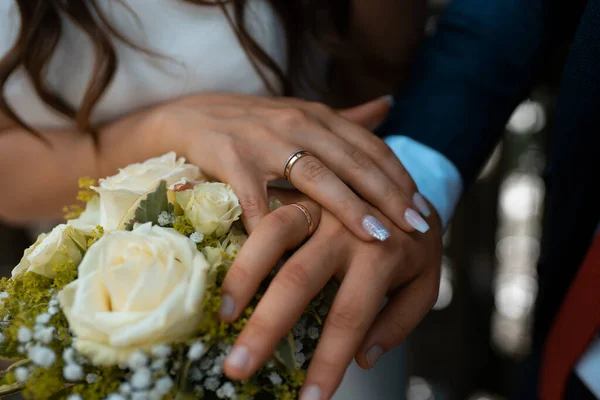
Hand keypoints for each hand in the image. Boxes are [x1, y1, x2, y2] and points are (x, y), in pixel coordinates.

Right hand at [148, 93, 428, 240]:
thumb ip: (345, 118)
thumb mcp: (301, 115)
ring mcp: (264, 141)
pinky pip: (257, 196)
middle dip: (389, 195)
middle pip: (353, 161)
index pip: (370, 147)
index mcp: (318, 117)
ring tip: (379, 236)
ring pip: (316, 175)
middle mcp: (297, 124)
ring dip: (350, 206)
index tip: (423, 210)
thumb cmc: (252, 125)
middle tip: (417, 227)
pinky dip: (275, 224)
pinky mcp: (230, 159)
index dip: (400, 178)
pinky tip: (297, 252)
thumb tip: (390, 106)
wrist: (189, 116)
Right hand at [220, 189, 441, 398]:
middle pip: (300, 279)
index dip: (328, 363)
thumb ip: (400, 320)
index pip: (350, 318)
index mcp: (382, 255)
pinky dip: (243, 240)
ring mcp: (320, 205)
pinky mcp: (300, 193)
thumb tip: (362, 358)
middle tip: (237, 368)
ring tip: (224, 315)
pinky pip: (263, 213)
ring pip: (273, 234)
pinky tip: (224, 270)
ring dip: (244, 275)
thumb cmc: (414, 247)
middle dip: (267, 327)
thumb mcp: (423, 284)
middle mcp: (347, 228)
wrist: (411, 189)